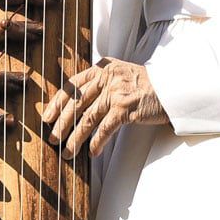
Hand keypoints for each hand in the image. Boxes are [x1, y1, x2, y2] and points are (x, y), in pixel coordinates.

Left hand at [42, 57, 168, 158]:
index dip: (57, 102)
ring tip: (68, 151)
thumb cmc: (147, 86)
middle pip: (76, 102)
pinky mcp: (126, 107)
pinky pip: (105, 128)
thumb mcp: (121, 76)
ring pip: (88, 118)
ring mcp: (117, 92)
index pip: (72, 85)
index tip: (47, 117)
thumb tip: (77, 104)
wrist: (173, 90)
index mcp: (103, 68)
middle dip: (61, 123)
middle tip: (52, 138)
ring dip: (75, 138)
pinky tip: (91, 152)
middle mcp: (107, 77)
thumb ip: (101, 83)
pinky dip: (96, 141)